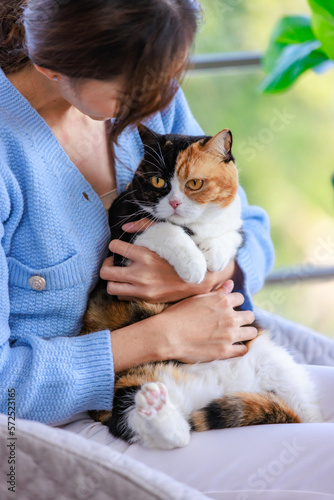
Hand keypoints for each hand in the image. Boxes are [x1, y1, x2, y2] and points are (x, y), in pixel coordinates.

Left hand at [101, 219, 238, 301]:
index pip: (115, 247)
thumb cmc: (181, 255)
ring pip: (111, 288)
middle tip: (112, 263)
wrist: (197, 278)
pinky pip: (123, 297)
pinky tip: (130, 283)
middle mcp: (141, 274)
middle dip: (106, 266)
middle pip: (106, 272)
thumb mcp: (166, 235)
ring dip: (112, 280)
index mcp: (145, 255)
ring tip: (119, 275)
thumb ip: (144, 226)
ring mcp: (143, 289)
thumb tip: (125, 227)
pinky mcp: (146, 298)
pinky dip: (123, 290)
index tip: (117, 247)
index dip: (113, 245)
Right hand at [158, 282, 256, 361]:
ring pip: (251, 332)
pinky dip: (240, 348)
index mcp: (223, 301)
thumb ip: (217, 292)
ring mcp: (229, 335)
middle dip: (244, 317)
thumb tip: (231, 284)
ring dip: (246, 332)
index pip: (241, 298)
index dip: (235, 303)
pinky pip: (243, 350)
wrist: (167, 335)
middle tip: (235, 322)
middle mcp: (230, 317)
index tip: (231, 308)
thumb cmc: (178, 314)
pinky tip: (234, 347)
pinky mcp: (225, 351)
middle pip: (249, 316)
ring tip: (237, 334)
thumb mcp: (197, 298)